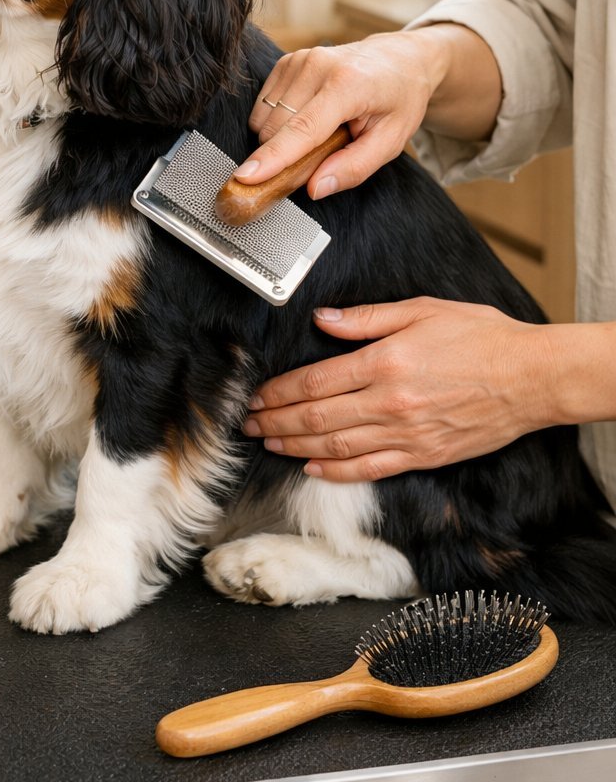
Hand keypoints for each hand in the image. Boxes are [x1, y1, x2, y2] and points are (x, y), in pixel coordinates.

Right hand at [235, 30, 457, 196]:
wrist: (399, 58)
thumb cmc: (399, 99)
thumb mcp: (391, 141)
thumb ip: (354, 168)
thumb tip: (314, 188)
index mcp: (348, 85)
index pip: (303, 128)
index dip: (273, 157)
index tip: (246, 177)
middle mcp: (318, 66)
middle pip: (277, 129)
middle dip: (288, 154)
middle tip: (322, 153)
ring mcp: (298, 60)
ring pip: (264, 120)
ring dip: (282, 138)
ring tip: (320, 130)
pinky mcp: (286, 62)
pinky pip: (263, 107)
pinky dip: (278, 122)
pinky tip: (306, 116)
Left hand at [243, 298, 557, 480]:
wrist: (531, 378)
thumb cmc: (483, 337)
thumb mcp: (423, 310)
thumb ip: (367, 317)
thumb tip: (323, 320)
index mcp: (386, 363)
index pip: (317, 381)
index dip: (280, 391)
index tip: (258, 395)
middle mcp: (391, 402)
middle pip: (318, 417)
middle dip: (277, 421)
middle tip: (249, 424)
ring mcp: (407, 434)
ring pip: (336, 446)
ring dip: (296, 446)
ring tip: (270, 444)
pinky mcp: (423, 455)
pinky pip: (370, 468)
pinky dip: (337, 471)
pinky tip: (313, 468)